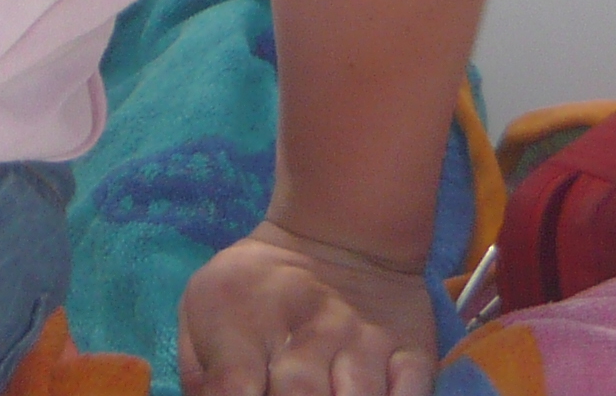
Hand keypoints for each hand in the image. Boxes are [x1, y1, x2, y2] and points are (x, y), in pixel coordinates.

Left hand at [177, 221, 438, 395]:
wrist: (339, 235)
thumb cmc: (260, 286)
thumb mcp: (208, 305)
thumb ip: (202, 371)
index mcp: (246, 319)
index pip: (233, 385)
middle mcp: (310, 330)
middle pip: (299, 393)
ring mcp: (365, 342)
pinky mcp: (414, 353)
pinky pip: (410, 394)